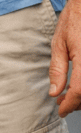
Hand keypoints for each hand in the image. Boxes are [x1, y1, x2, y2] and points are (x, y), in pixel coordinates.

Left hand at [49, 0, 80, 116]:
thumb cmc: (73, 21)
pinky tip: (76, 85)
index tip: (60, 110)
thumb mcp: (59, 44)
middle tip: (61, 102)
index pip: (80, 91)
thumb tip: (55, 91)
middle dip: (76, 102)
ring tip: (67, 94)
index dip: (70, 104)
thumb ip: (57, 69)